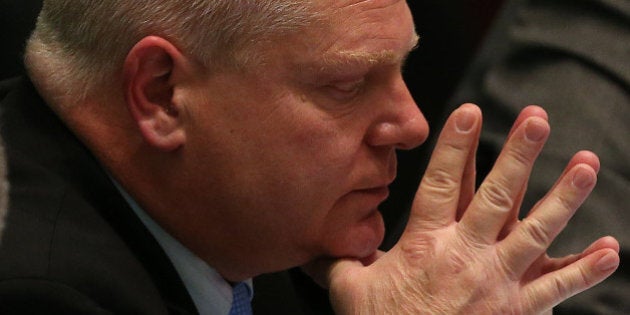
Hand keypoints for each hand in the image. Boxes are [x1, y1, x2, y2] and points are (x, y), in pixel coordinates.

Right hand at [310, 104, 619, 313]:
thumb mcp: (350, 290)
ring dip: (564, 197)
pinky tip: (610, 249)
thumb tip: (317, 239)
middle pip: (497, 196)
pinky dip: (585, 270)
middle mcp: (465, 256)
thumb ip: (339, 259)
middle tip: (538, 118)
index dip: (455, 144)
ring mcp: (497, 283)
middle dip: (518, 153)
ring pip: (536, 232)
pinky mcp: (518, 310)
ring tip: (585, 163)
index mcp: (425, 245)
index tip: (469, 111)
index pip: (442, 183)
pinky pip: (557, 288)